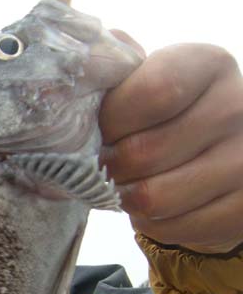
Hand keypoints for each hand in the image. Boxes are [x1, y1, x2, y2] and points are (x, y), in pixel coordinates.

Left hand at [99, 37, 242, 253]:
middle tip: (108, 166)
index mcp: (207, 66)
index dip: (111, 121)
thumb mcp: (139, 84)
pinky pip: (171, 228)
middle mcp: (237, 108)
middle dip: (110, 167)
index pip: (152, 93)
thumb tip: (68, 81)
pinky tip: (155, 206)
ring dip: (126, 198)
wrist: (210, 157)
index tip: (100, 131)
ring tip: (129, 184)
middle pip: (144, 153)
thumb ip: (109, 79)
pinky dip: (149, 224)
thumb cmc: (159, 117)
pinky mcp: (242, 208)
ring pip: (154, 197)